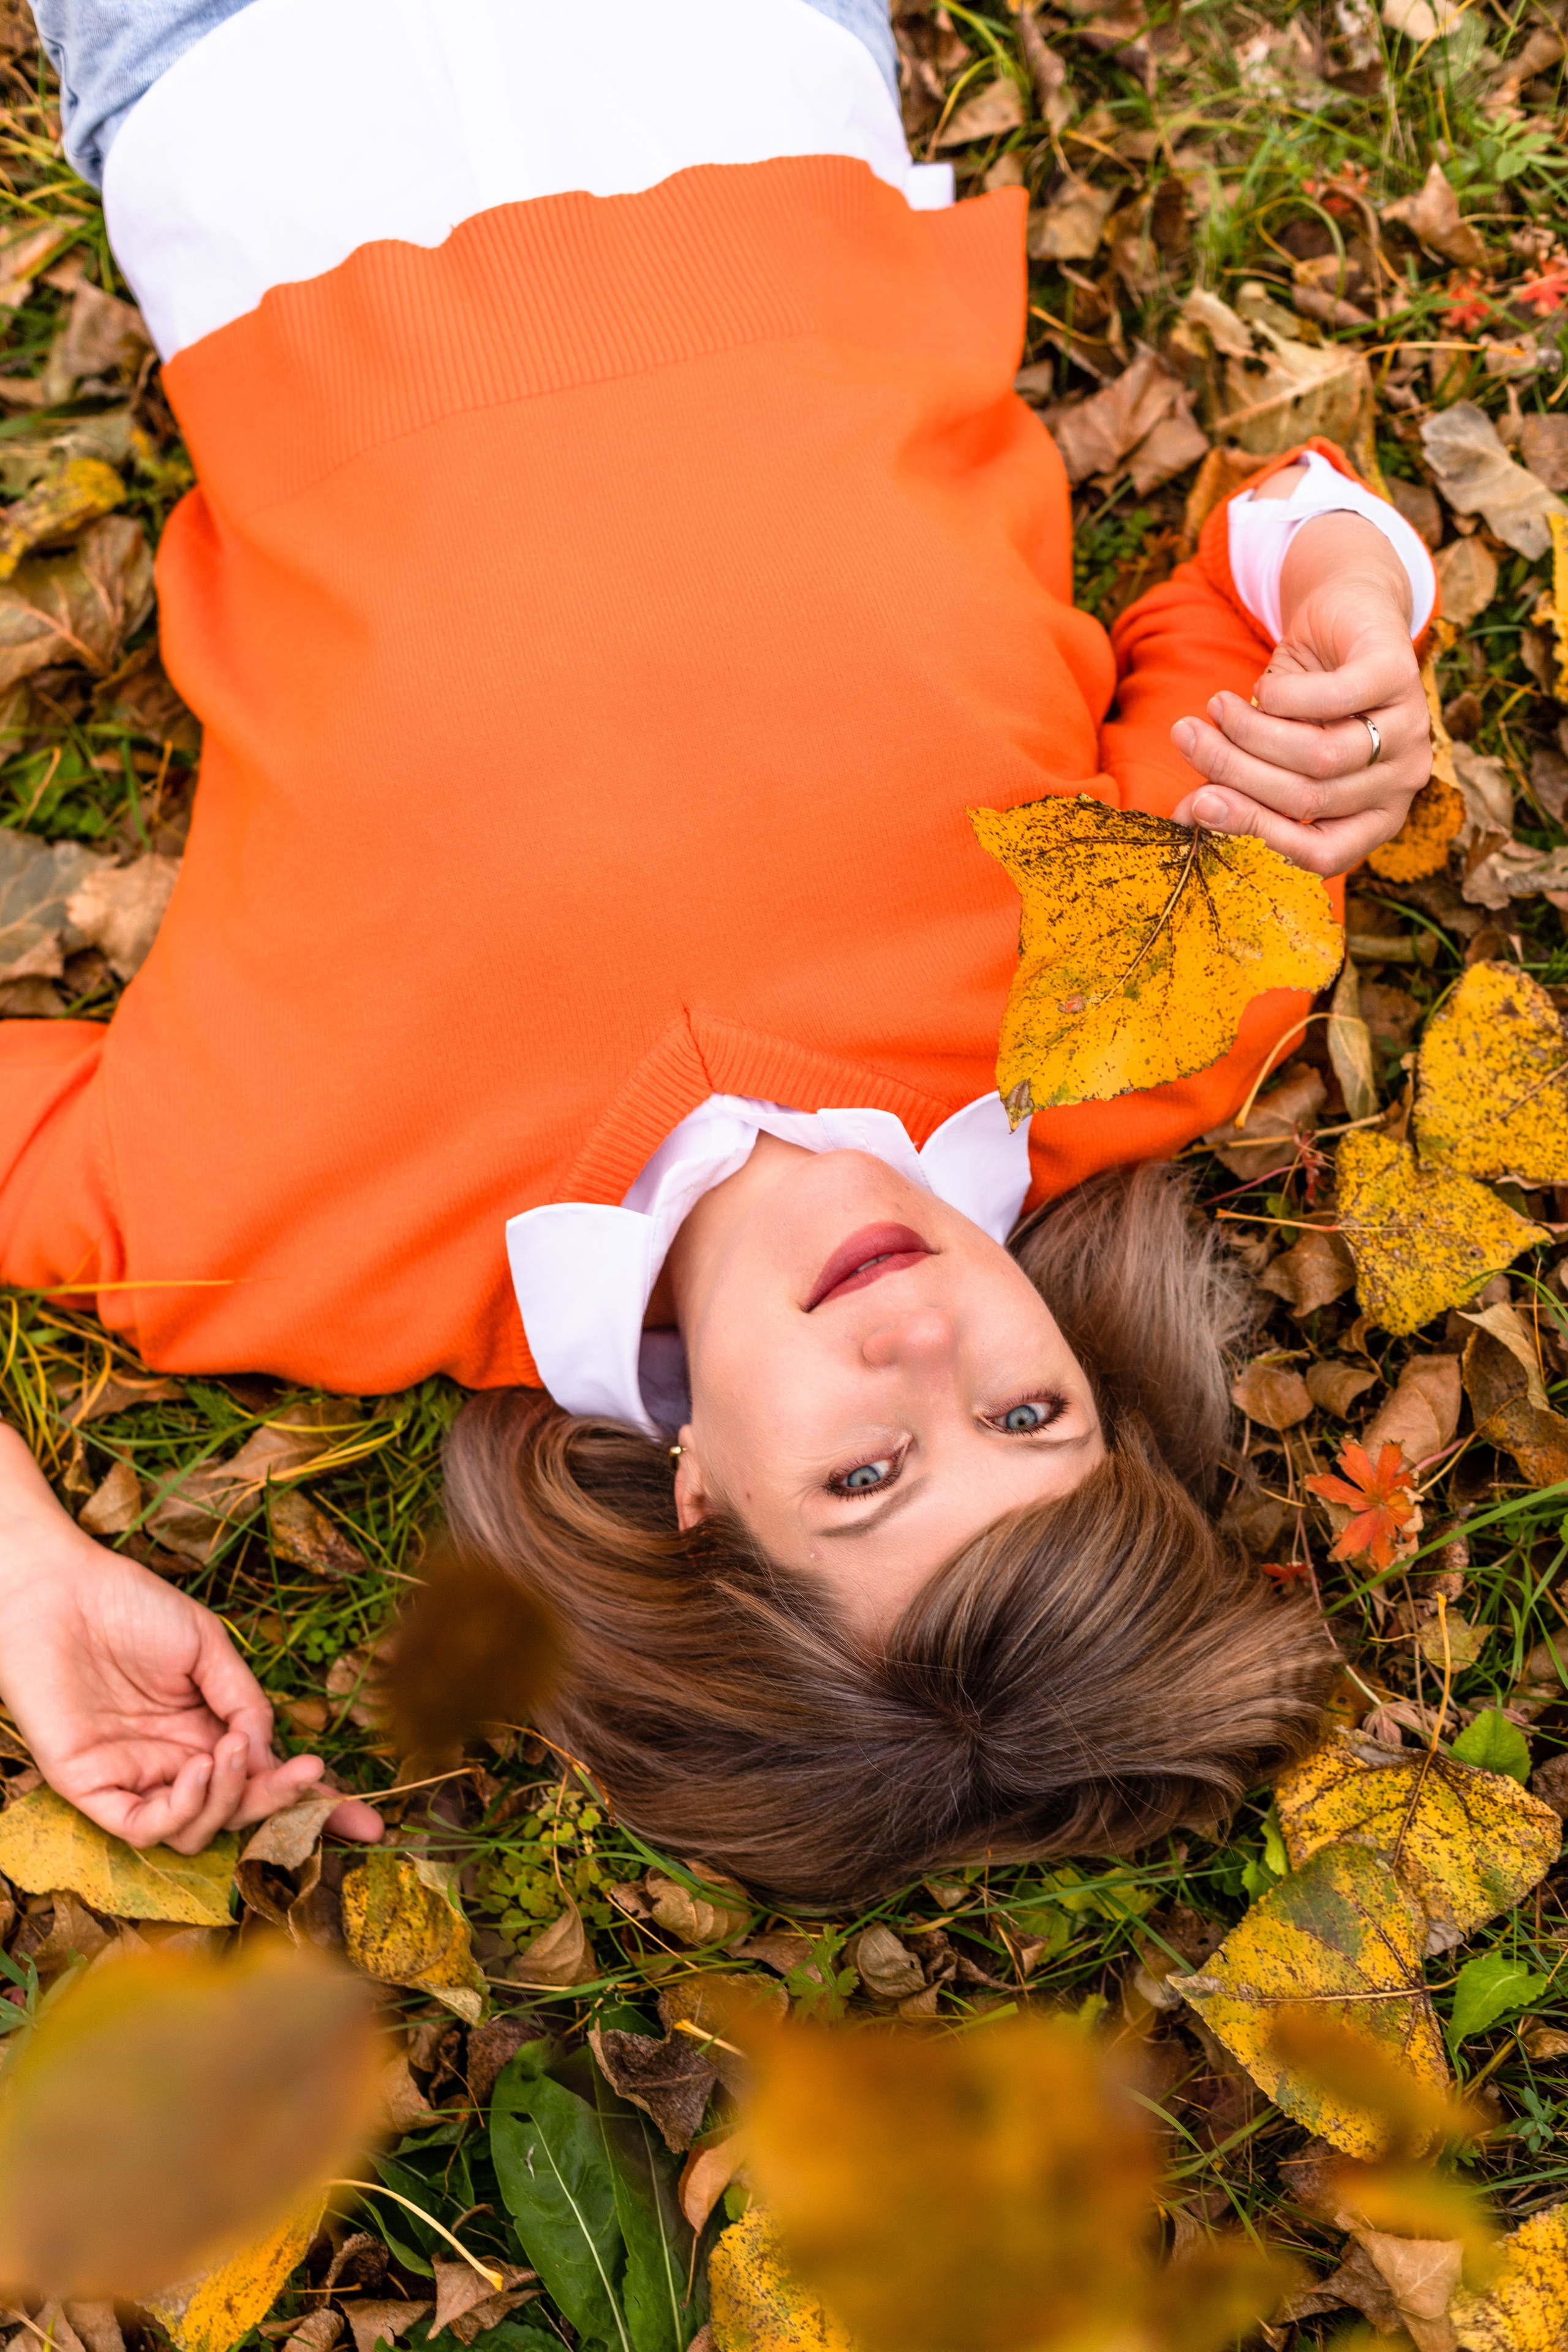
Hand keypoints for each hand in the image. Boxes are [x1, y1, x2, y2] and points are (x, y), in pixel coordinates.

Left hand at [0, 1426, 381, 1852]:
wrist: (59, 1591)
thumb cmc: (130, 1606)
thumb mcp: (208, 1647)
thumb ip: (243, 1701)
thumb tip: (274, 1752)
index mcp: (208, 1730)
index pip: (265, 1780)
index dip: (316, 1806)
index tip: (368, 1822)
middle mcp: (176, 1763)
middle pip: (239, 1812)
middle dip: (282, 1803)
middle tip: (308, 1775)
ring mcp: (135, 1780)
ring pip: (197, 1830)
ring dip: (228, 1798)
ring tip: (232, 1748)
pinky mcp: (92, 1791)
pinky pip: (145, 1826)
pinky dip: (181, 1810)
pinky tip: (197, 1768)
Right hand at [1169, 509, 1431, 876]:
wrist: (1346, 617)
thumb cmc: (1304, 699)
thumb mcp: (1267, 750)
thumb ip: (1235, 786)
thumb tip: (1185, 817)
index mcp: (1375, 818)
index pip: (1323, 854)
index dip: (1256, 831)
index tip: (1198, 804)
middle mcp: (1401, 782)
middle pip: (1311, 799)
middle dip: (1236, 772)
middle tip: (1187, 740)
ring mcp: (1410, 730)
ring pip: (1321, 757)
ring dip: (1254, 733)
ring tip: (1216, 709)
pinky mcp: (1401, 674)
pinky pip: (1337, 700)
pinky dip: (1286, 698)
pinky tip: (1261, 688)